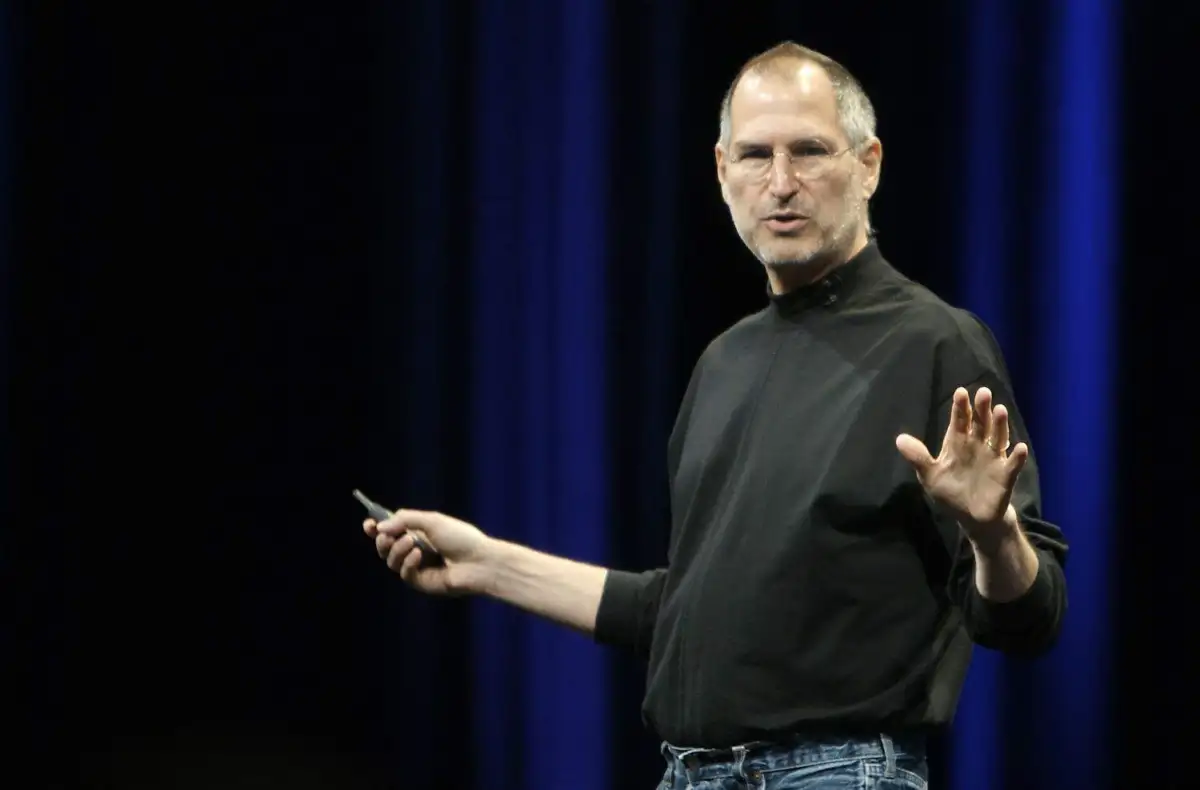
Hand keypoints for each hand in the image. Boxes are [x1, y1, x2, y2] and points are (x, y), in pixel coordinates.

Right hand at [363, 510, 492, 595]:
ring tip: (412, 543)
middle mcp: (415, 549)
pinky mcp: (421, 582)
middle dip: (382, 541)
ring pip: (391, 561)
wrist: (480, 561)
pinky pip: (404, 574)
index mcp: (418, 532)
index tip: (368, 524)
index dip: (376, 528)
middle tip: (386, 536)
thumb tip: (378, 527)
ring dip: (397, 550)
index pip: (391, 530)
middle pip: (385, 547)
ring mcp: (418, 567)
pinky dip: (408, 563)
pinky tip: (420, 556)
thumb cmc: (461, 538)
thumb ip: (404, 520)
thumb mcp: (432, 521)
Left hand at [895, 386, 1028, 540]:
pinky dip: (1017, 457)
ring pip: (997, 438)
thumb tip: (899, 439)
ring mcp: (993, 459)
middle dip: (982, 409)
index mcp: (957, 444)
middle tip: (983, 393)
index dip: (960, 408)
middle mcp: (977, 447)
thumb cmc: (951, 494)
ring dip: (999, 426)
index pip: (959, 422)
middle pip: (980, 424)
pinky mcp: (1005, 476)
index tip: (961, 392)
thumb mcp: (930, 476)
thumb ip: (918, 458)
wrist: (971, 519)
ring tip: (1000, 410)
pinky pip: (1012, 465)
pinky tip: (1020, 448)